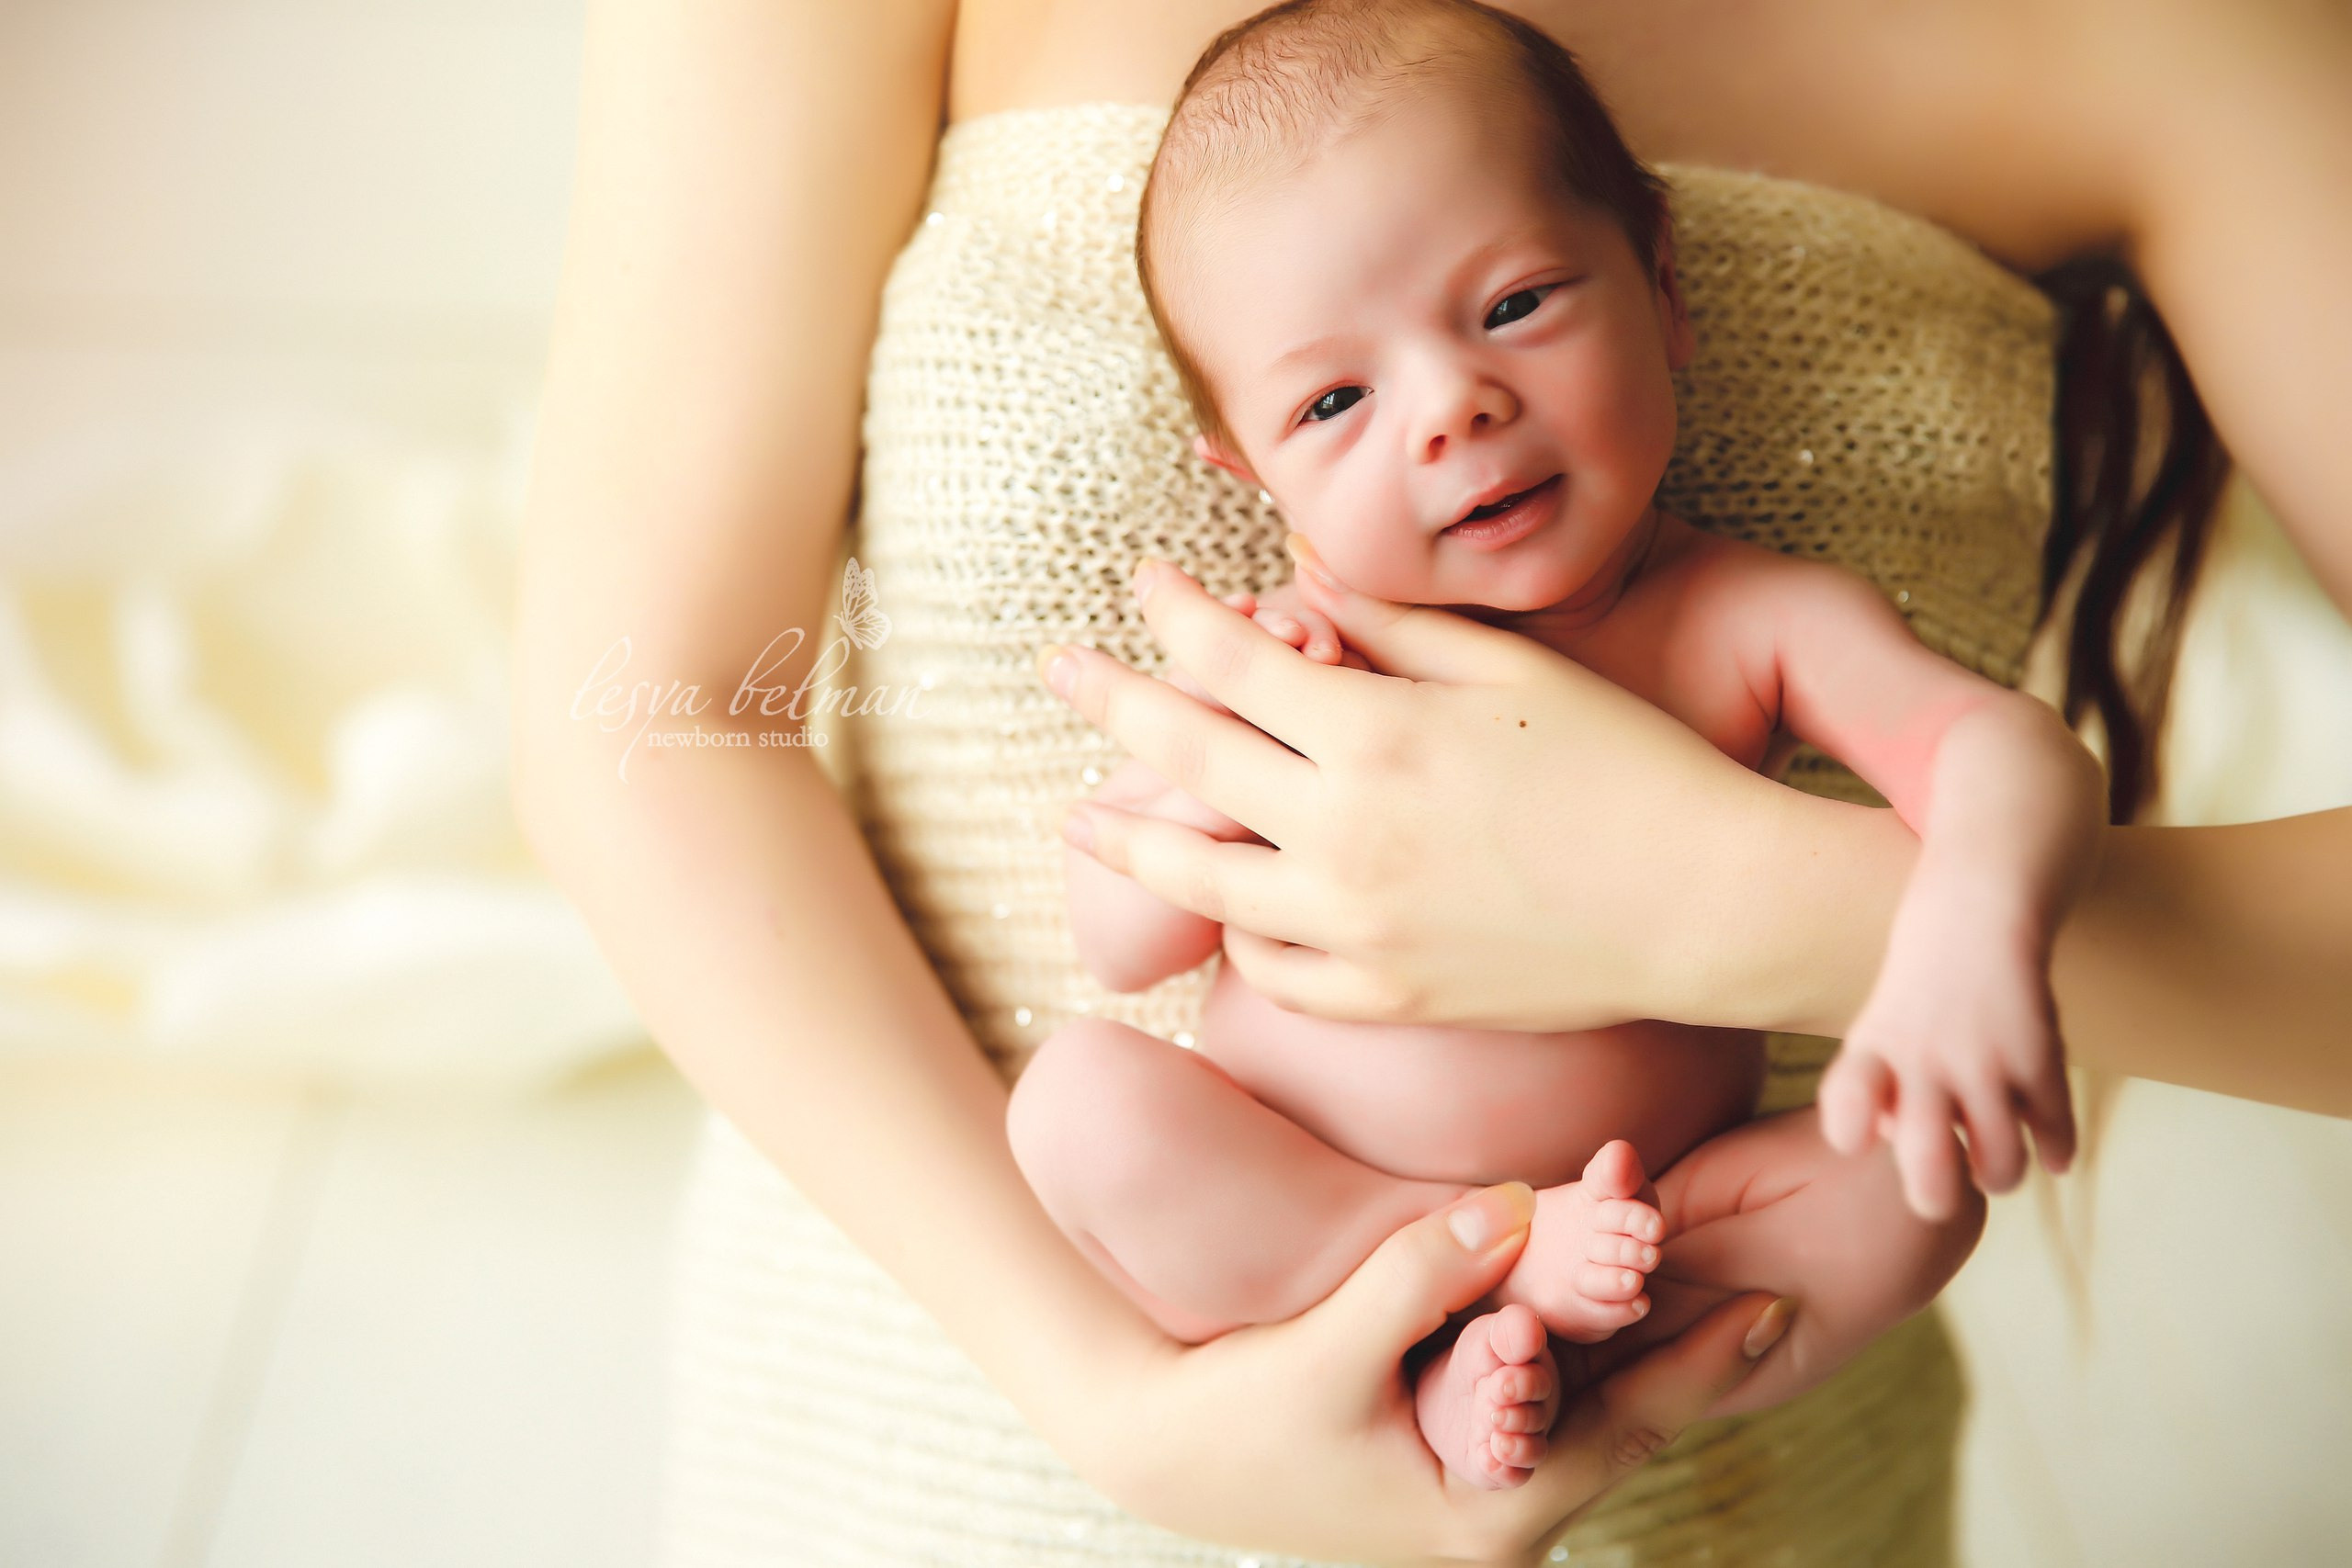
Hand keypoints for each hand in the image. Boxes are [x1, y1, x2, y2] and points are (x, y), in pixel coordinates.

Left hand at [1034, 537, 1805, 1030]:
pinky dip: (1239, 931)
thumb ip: (1395, 628)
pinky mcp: (1383, 997)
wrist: (1708, 905)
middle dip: (1111, 699)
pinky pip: (1270, 967)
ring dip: (1128, 844)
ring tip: (1082, 825)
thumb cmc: (1630, 767)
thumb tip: (1303, 583)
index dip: (1174, 614)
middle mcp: (1345, 831)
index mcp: (1378, 732)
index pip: (1233, 658)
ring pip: (1200, 882)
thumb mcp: (1514, 671)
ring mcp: (1356, 926)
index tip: (1142, 582)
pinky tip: (1226, 906)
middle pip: (1187, 756)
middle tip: (1056, 666)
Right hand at [1095, 1182, 1796, 1566]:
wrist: (1161, 1449)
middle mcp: (1496, 1516)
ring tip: (1696, 1263)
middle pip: (1620, 1418)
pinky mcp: (1449, 1449)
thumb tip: (1505, 1203)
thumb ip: (1417, 1279)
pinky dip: (1566, 1332)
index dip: (1701, 1366)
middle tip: (1763, 1273)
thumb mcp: (1328, 1352)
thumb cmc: (1237, 1421)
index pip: (1626, 1432)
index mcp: (1487, 1519)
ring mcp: (1475, 1486)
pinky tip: (1599, 1281)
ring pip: (1582, 1402)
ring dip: (1629, 1333)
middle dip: (1682, 1342)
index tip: (1772, 1304)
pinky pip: (1536, 1389)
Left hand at [1819, 868, 2078, 1218]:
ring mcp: (1986, 1062)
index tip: (1862, 1139)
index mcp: (1874, 1053)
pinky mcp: (2041, 1058)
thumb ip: (1872, 1094)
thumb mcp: (1875, 1033)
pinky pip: (2055, 1135)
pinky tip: (2051, 1151)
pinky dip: (2056, 1152)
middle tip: (1938, 1195)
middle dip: (1934, 1196)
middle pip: (1926, 1159)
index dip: (1851, 1133)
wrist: (1977, 913)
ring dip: (2000, 1175)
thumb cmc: (1917, 994)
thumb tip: (1889, 1144)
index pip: (1846, 1108)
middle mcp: (1925, 1061)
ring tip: (1995, 1163)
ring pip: (2001, 1166)